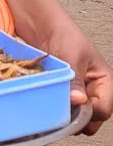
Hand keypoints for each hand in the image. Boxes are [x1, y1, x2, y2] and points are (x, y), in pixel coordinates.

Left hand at [0, 0, 110, 134]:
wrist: (40, 24)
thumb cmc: (62, 34)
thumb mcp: (72, 57)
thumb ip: (75, 81)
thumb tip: (78, 101)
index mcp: (104, 81)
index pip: (103, 109)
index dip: (90, 115)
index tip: (73, 114)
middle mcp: (92, 88)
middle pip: (91, 117)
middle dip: (78, 121)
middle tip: (61, 120)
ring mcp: (75, 91)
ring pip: (75, 114)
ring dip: (64, 116)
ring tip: (51, 114)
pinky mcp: (59, 90)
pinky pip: (59, 105)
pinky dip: (53, 109)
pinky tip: (43, 108)